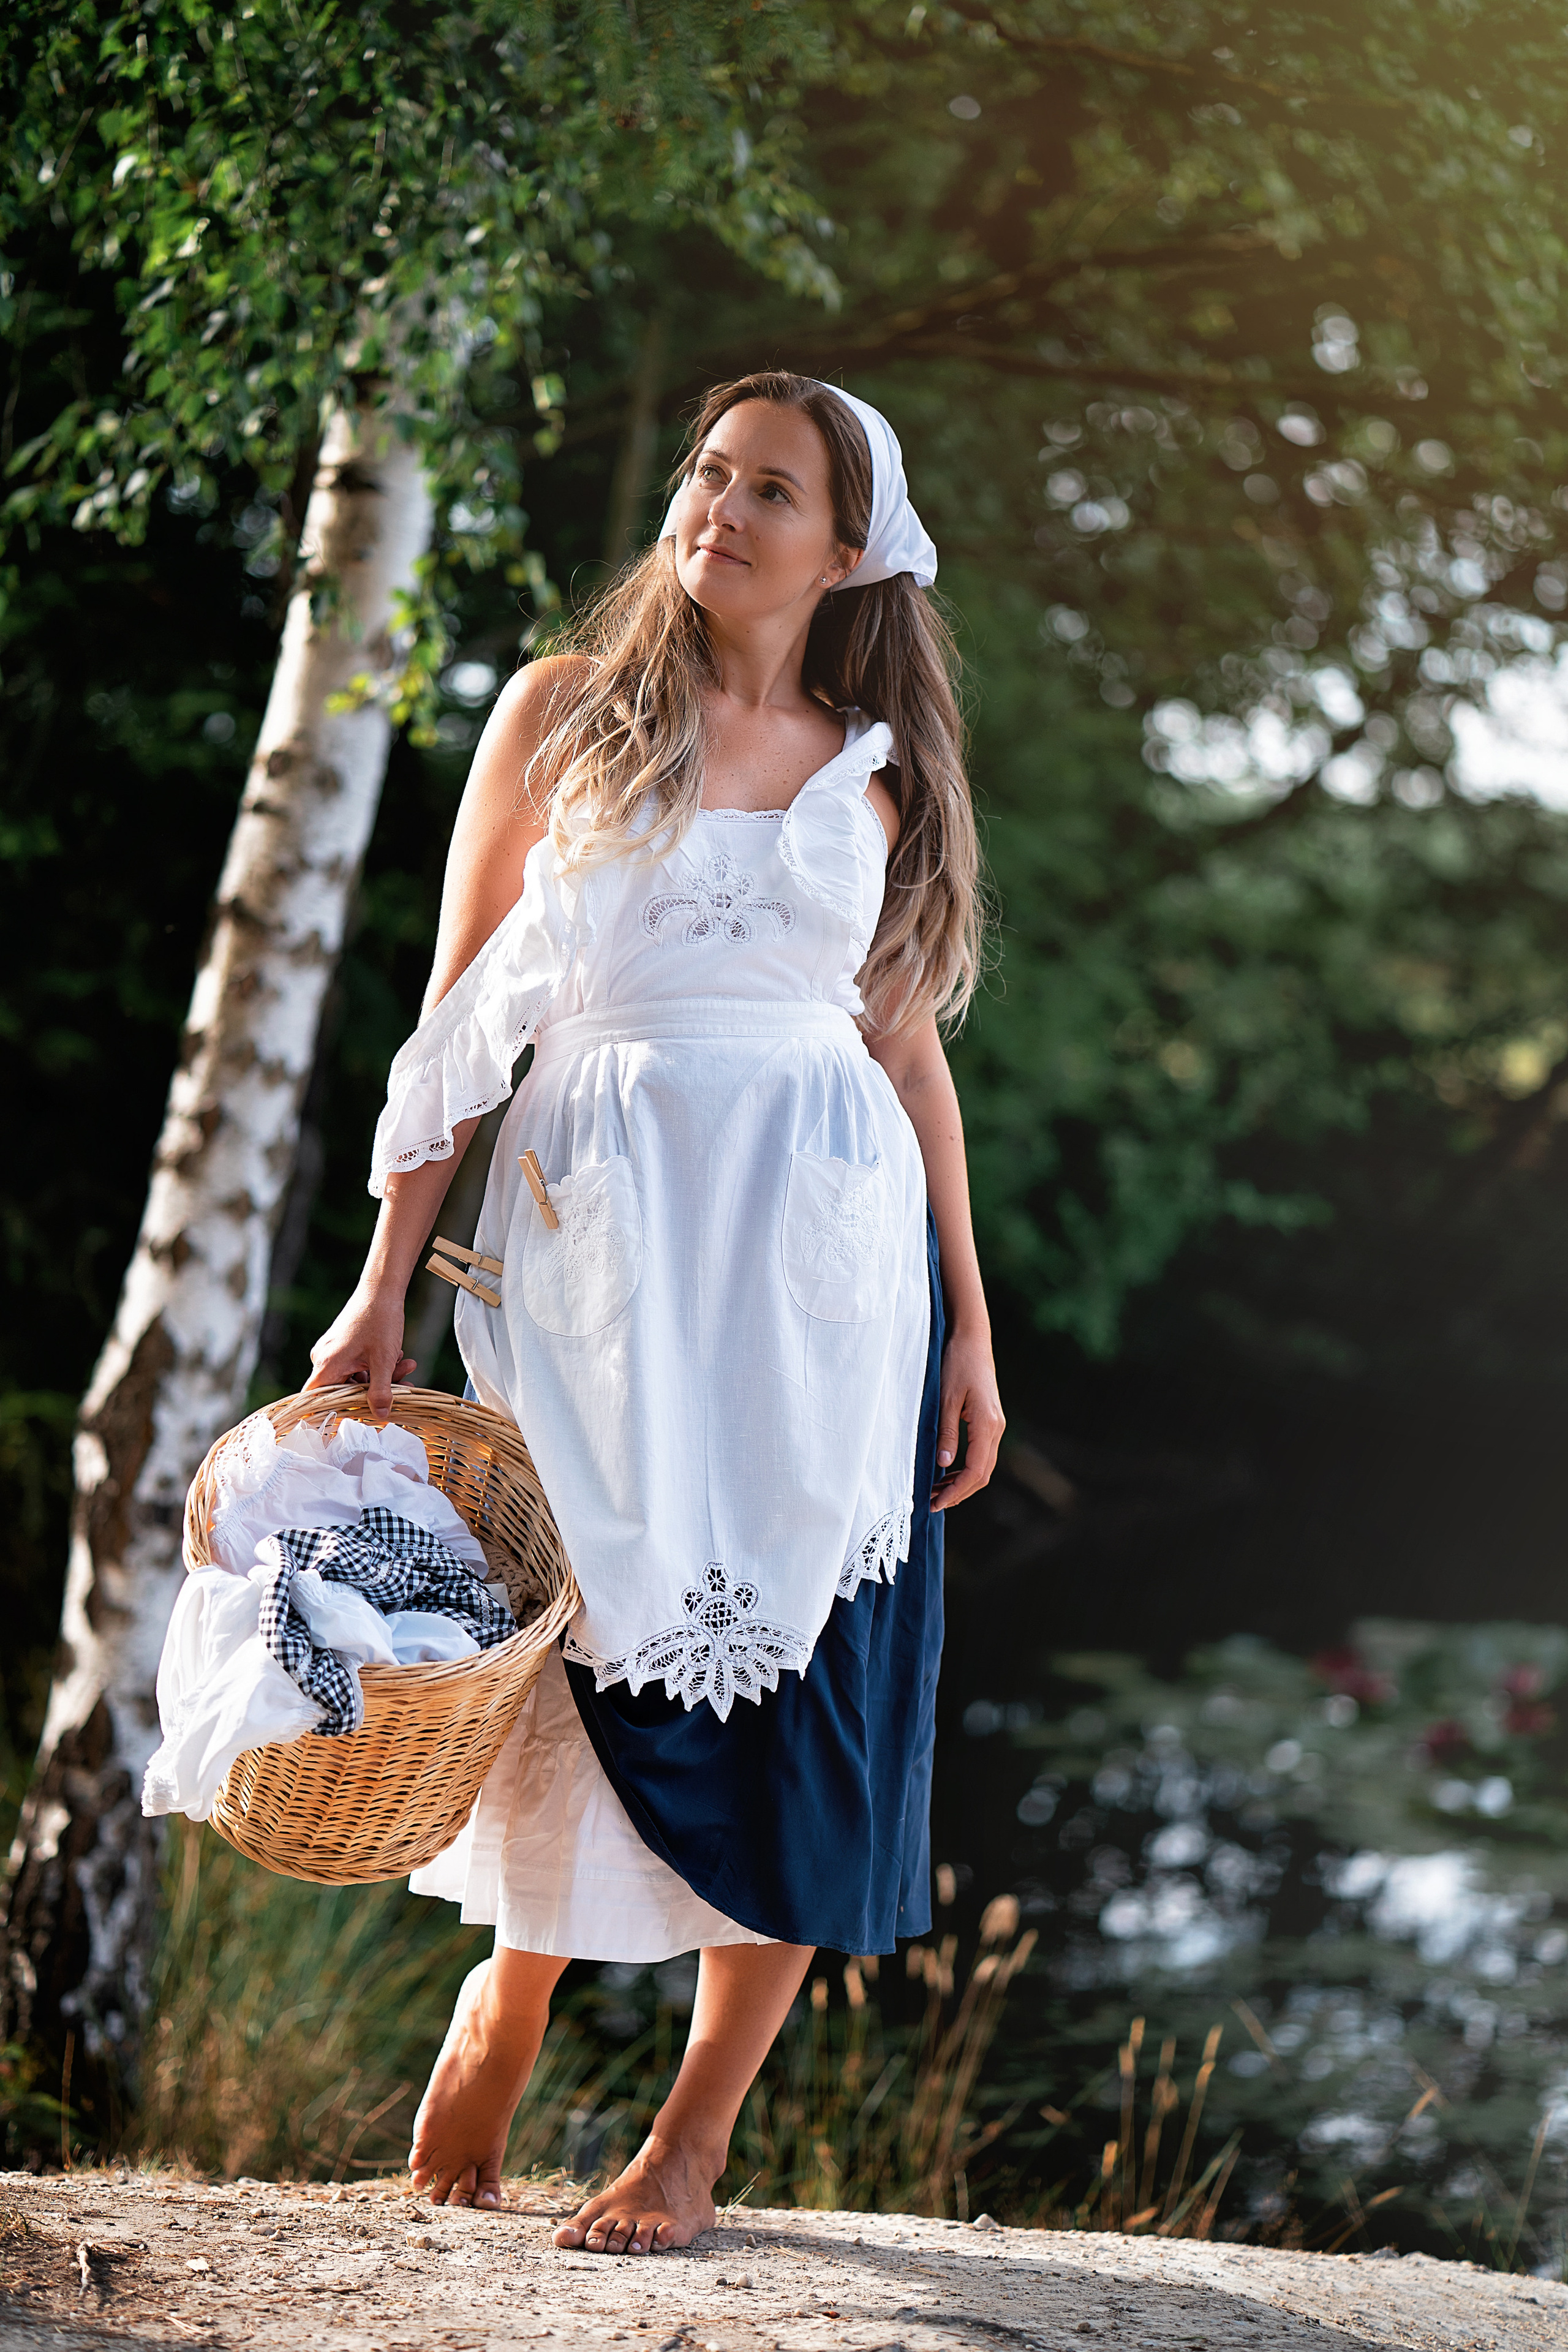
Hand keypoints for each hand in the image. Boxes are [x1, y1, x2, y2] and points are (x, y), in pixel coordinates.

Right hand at [305, 1283, 414, 1421]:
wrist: (382, 1289)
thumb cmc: (379, 1320)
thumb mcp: (384, 1360)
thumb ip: (381, 1391)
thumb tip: (380, 1416)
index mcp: (327, 1365)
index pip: (315, 1400)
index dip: (327, 1414)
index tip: (347, 1423)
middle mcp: (324, 1359)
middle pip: (344, 1389)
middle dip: (374, 1390)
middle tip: (402, 1386)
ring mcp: (334, 1351)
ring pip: (356, 1376)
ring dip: (381, 1376)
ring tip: (408, 1365)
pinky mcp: (344, 1345)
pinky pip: (358, 1364)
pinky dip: (377, 1365)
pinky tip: (399, 1357)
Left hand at [932, 1325, 1004, 1512]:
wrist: (972, 1339)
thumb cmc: (957, 1363)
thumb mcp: (945, 1399)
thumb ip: (946, 1433)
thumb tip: (943, 1465)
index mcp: (987, 1424)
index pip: (975, 1471)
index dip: (956, 1491)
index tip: (936, 1503)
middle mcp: (996, 1428)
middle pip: (983, 1474)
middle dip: (959, 1492)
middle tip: (932, 1502)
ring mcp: (995, 1425)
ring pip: (983, 1465)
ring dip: (962, 1482)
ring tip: (937, 1490)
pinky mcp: (990, 1420)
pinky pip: (982, 1453)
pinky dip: (966, 1468)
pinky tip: (947, 1471)